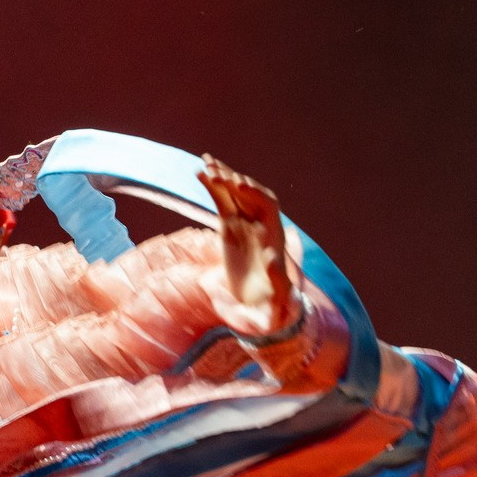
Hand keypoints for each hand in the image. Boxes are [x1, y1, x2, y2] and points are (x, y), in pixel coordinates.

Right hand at [200, 155, 296, 336]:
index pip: (267, 206)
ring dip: (222, 177)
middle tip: (214, 170)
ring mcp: (245, 226)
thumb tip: (273, 258)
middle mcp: (260, 227)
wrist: (259, 312)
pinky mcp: (230, 228)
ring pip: (234, 195)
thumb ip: (276, 280)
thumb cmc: (270, 309)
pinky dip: (212, 188)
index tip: (237, 186)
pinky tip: (200, 174)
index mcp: (273, 239)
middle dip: (233, 181)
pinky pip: (221, 202)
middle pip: (249, 195)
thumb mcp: (277, 299)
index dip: (254, 194)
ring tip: (205, 163)